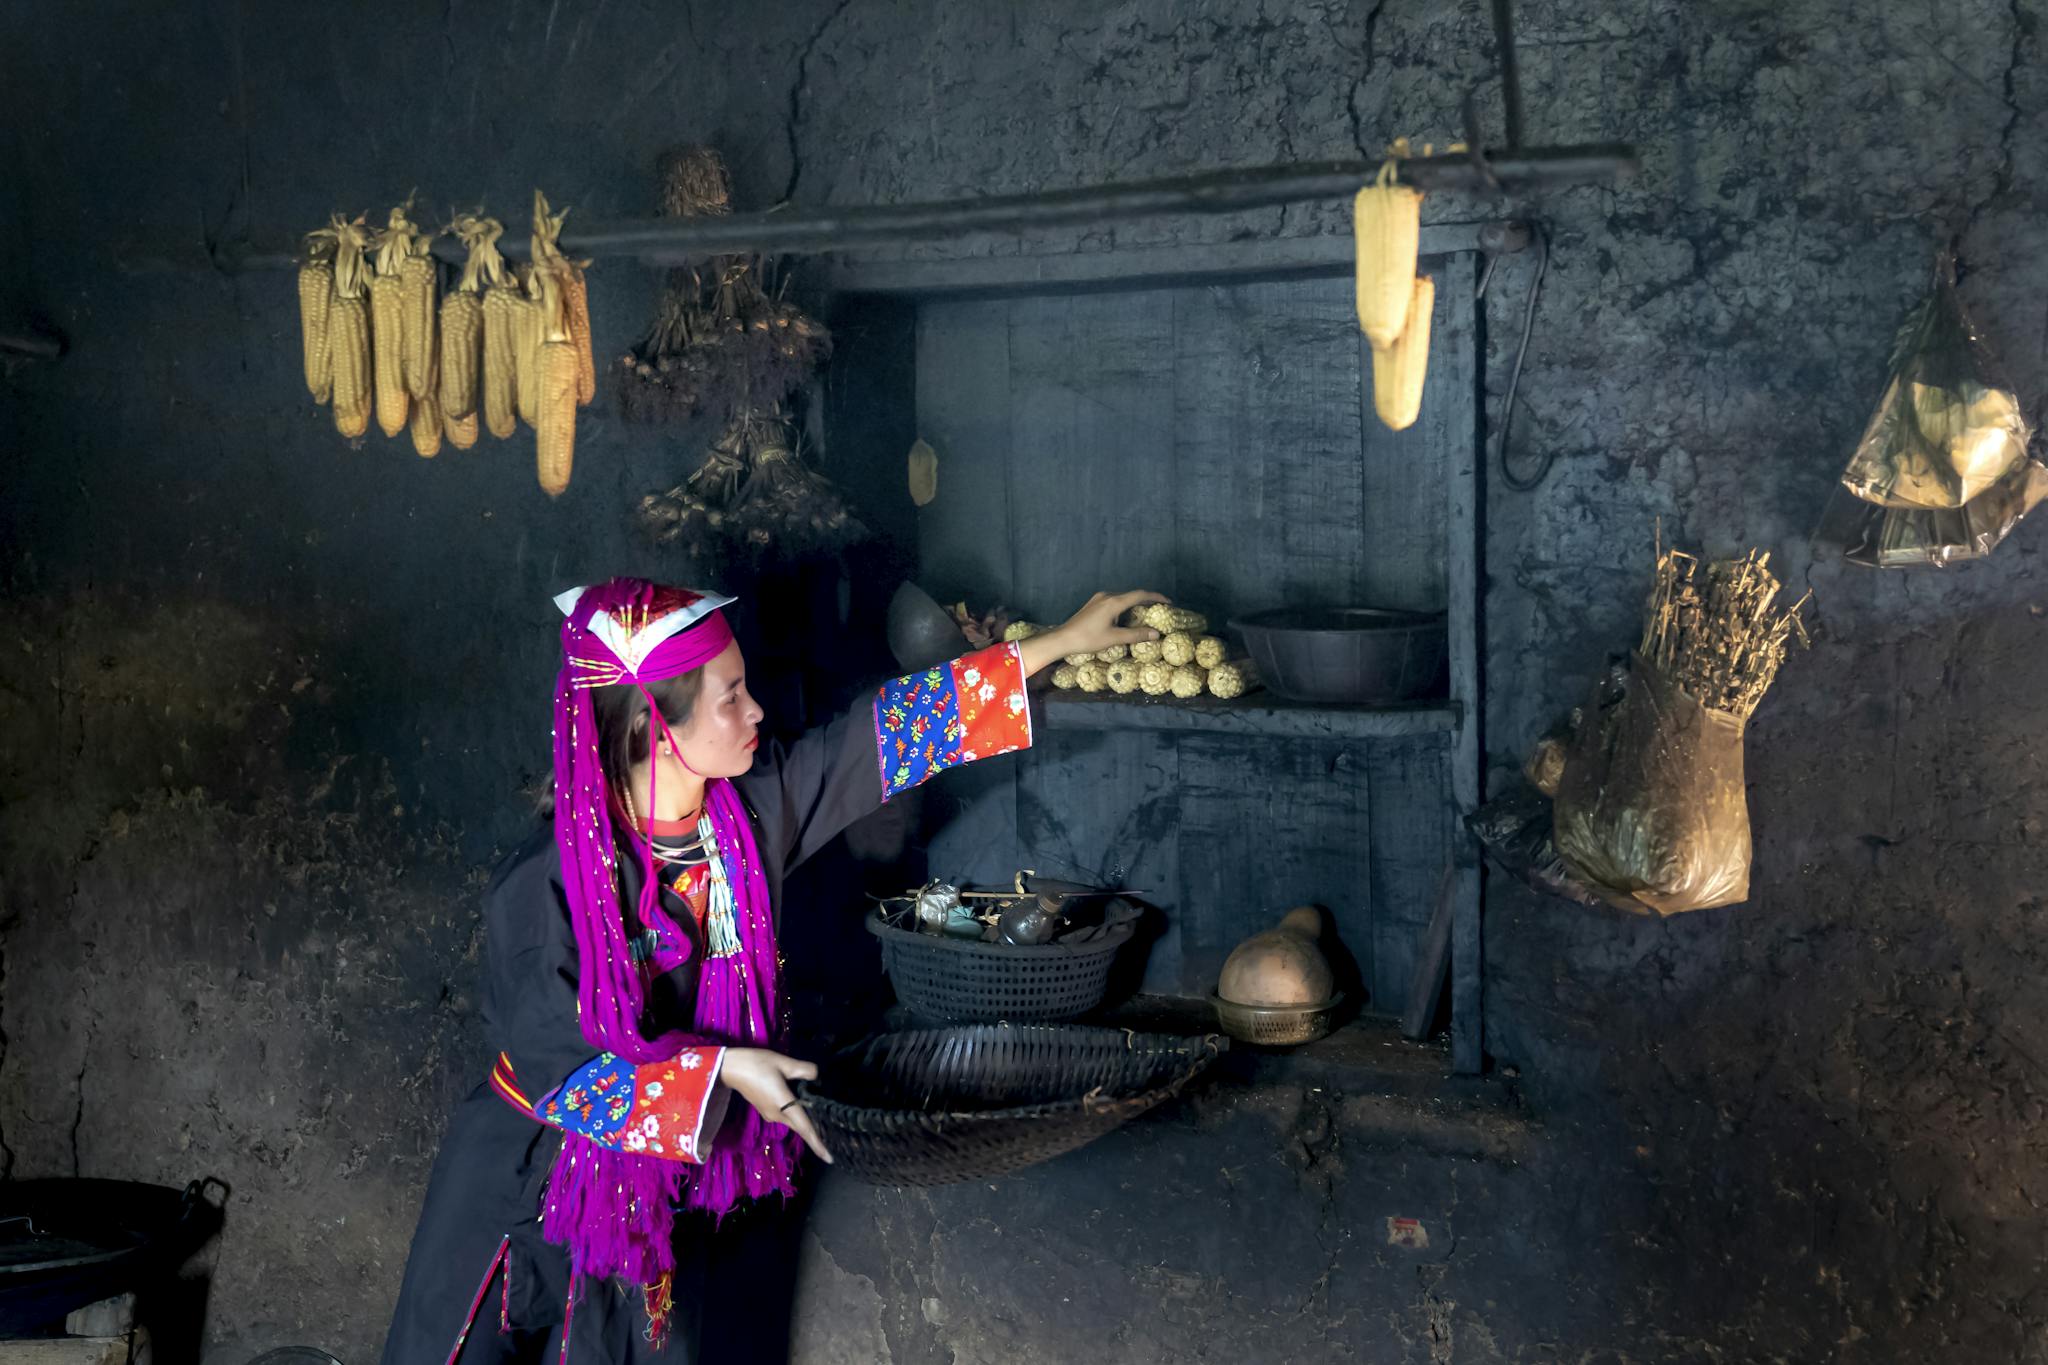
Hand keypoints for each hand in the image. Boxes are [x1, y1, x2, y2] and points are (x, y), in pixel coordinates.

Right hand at [720, 1046, 832, 1163]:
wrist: (730, 1068)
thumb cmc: (756, 1064)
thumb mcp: (783, 1063)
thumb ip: (803, 1070)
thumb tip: (817, 1076)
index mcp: (784, 1105)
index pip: (805, 1128)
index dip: (818, 1144)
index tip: (830, 1159)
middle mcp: (777, 1115)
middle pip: (801, 1128)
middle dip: (817, 1137)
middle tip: (836, 1140)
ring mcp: (770, 1114)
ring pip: (794, 1122)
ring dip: (807, 1125)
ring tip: (825, 1123)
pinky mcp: (766, 1110)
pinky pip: (786, 1116)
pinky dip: (798, 1116)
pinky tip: (806, 1108)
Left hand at [1018, 590, 1168, 674]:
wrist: (1063, 638)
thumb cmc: (1088, 639)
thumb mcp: (1114, 638)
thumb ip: (1136, 635)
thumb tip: (1156, 634)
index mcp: (1114, 602)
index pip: (1140, 594)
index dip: (1156, 597)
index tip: (1168, 601)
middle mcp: (1107, 596)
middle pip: (1132, 594)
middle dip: (1147, 600)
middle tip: (1160, 608)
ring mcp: (1098, 599)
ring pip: (1122, 598)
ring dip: (1135, 603)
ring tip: (1146, 612)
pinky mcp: (1093, 604)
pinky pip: (1114, 601)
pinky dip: (1124, 606)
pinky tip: (1126, 616)